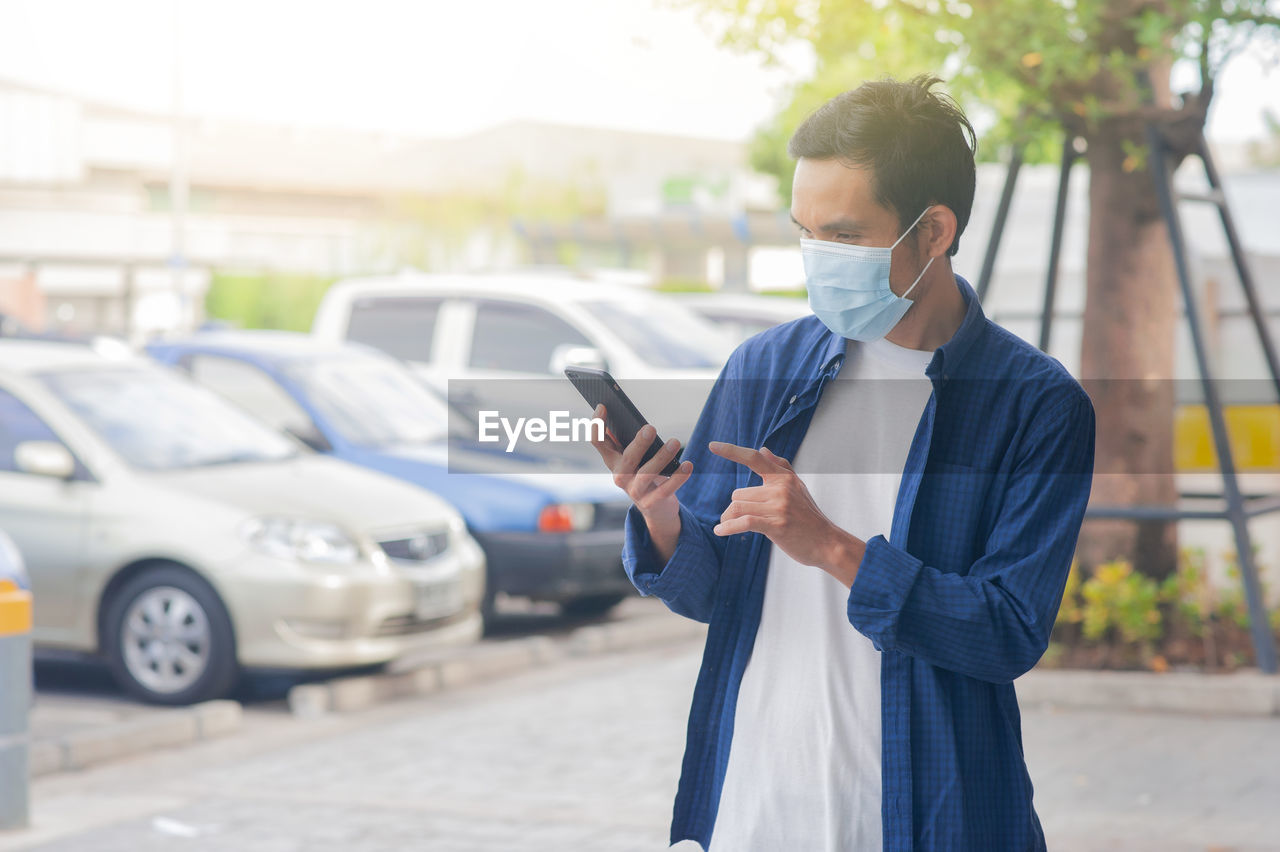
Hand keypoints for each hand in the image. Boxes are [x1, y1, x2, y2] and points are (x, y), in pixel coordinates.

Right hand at [588, 404, 691, 559]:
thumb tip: (630, 415)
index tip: (602, 406)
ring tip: (675, 442)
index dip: (596, 425)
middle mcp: (620, 476)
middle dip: (639, 443)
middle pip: (627, 458)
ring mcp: (634, 491)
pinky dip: (678, 477)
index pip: (598, 442)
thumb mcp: (635, 457)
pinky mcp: (651, 503)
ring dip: (661, 457)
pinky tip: (687, 465)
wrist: (656, 509)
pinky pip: (665, 489)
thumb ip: (629, 439)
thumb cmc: (645, 473)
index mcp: (613, 461)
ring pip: (647, 474)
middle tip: (651, 428)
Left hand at [708, 441, 862, 585]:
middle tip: (735, 520)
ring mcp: (779, 507)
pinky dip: (728, 527)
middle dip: (734, 508)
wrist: (827, 543)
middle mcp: (781, 489)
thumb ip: (780, 467)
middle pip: (738, 493)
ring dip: (729, 519)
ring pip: (738, 507)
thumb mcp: (798, 488)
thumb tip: (763, 449)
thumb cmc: (809, 517)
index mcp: (784, 478)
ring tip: (729, 527)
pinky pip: (743, 522)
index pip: (754, 458)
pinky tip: (720, 531)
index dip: (732, 451)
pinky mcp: (776, 525)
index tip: (712, 446)